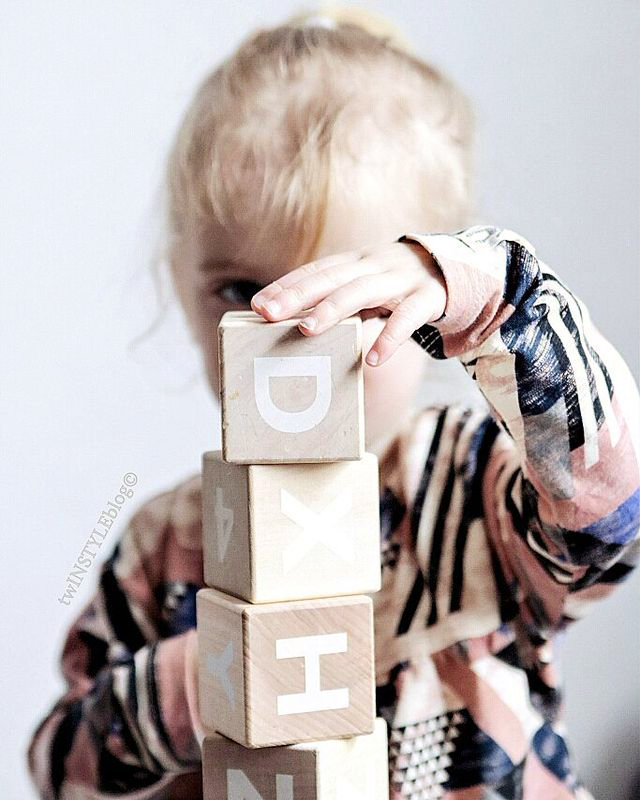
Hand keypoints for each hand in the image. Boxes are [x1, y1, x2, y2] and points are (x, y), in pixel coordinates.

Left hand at [250, 240, 446, 365]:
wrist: (457, 271)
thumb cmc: (399, 285)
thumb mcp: (368, 287)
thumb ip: (339, 301)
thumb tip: (298, 327)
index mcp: (355, 262)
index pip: (315, 271)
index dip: (287, 286)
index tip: (258, 305)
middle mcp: (374, 265)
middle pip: (331, 277)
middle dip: (298, 295)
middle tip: (269, 314)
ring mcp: (401, 280)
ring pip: (362, 290)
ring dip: (333, 309)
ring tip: (307, 330)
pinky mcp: (427, 297)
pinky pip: (407, 318)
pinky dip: (390, 338)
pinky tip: (372, 359)